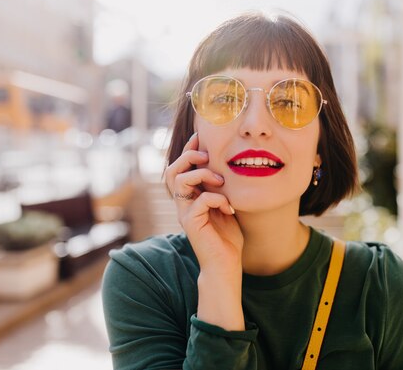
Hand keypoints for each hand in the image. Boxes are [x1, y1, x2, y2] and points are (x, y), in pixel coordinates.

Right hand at [164, 133, 243, 275]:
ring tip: (221, 181)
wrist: (226, 265)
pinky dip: (217, 198)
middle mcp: (183, 203)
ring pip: (180, 181)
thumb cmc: (228, 237)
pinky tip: (229, 207)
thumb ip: (222, 188)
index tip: (202, 137)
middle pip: (173, 170)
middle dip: (189, 156)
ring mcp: (185, 213)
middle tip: (208, 156)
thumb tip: (229, 165)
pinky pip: (200, 201)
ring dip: (201, 174)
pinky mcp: (191, 224)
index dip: (189, 150)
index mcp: (190, 197)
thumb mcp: (227, 205)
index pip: (182, 167)